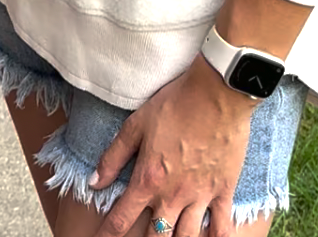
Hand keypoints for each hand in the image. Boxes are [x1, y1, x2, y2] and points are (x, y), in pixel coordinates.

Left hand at [90, 56, 256, 236]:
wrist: (215, 94)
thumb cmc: (173, 105)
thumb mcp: (135, 125)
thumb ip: (113, 157)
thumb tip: (93, 182)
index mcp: (148, 179)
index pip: (121, 219)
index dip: (108, 235)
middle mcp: (173, 195)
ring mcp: (200, 197)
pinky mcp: (224, 192)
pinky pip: (222, 230)